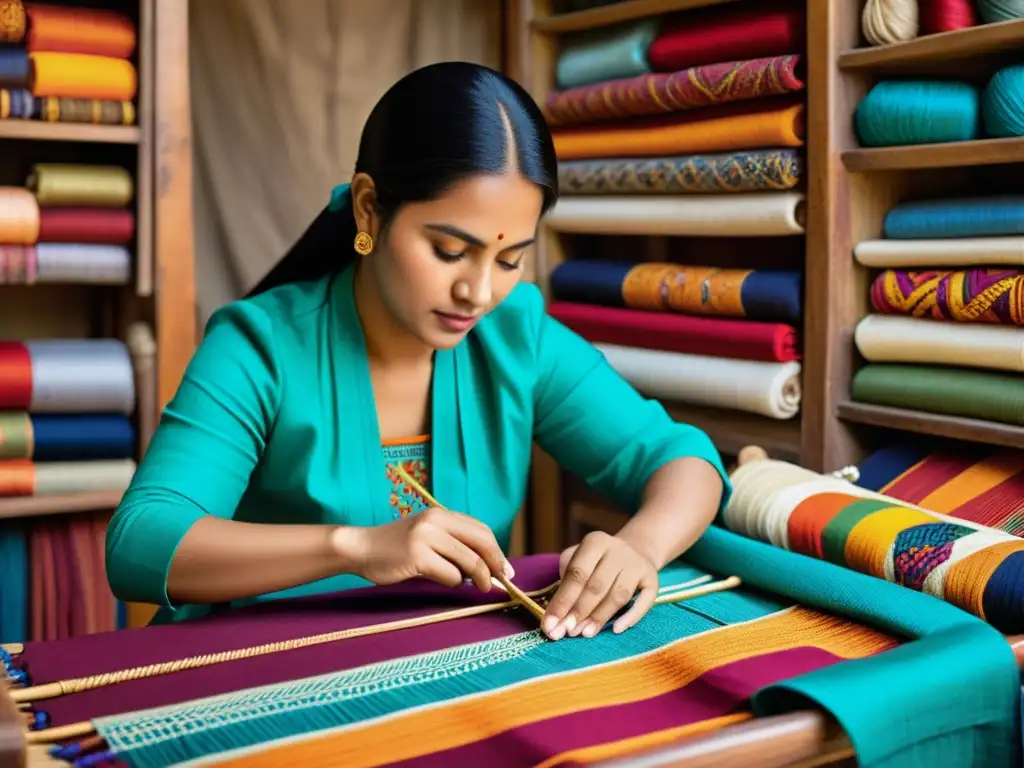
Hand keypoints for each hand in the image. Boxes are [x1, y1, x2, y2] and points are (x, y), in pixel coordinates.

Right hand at [335, 508, 511, 591]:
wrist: (361, 548)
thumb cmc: (396, 547)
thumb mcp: (427, 535)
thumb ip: (452, 542)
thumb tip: (486, 564)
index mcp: (441, 514)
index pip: (481, 530)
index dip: (496, 550)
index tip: (504, 568)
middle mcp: (436, 521)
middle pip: (481, 543)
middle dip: (495, 564)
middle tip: (500, 580)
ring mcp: (426, 538)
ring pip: (469, 562)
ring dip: (475, 578)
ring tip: (471, 585)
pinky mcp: (417, 556)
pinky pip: (450, 575)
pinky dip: (453, 582)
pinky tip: (444, 581)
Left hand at [542, 531, 657, 640]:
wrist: (635, 550)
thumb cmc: (597, 561)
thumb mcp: (578, 559)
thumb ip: (565, 582)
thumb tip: (555, 617)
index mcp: (595, 542)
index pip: (577, 573)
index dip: (563, 601)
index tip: (550, 625)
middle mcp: (618, 550)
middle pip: (597, 585)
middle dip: (579, 611)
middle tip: (566, 632)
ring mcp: (637, 564)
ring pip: (618, 595)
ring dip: (600, 617)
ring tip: (585, 634)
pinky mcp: (653, 579)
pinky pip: (644, 601)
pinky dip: (631, 616)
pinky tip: (616, 629)